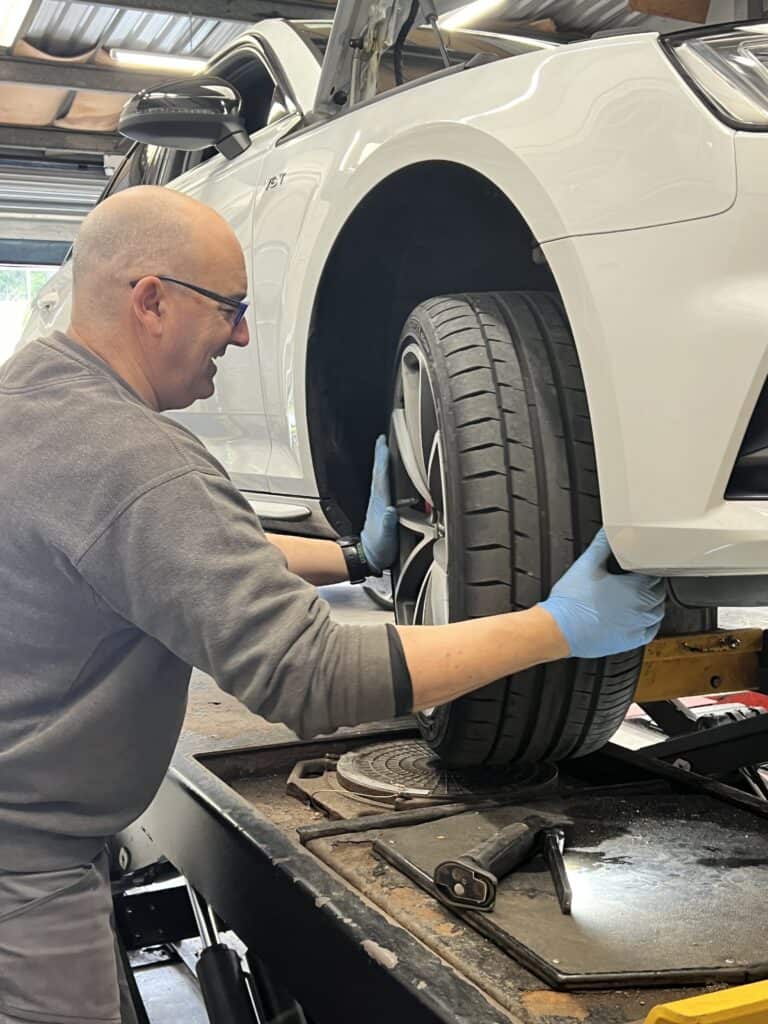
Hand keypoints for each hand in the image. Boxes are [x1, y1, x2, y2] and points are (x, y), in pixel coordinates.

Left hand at [360, 434, 398, 575]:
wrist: (371, 557)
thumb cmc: (380, 549)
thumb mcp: (386, 539)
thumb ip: (388, 524)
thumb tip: (391, 510)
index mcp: (380, 505)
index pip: (381, 478)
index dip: (382, 461)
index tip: (383, 445)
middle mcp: (378, 502)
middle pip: (379, 473)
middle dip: (380, 456)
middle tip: (382, 439)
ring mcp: (378, 504)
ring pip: (380, 478)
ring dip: (381, 463)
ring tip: (384, 450)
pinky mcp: (381, 508)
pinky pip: (383, 486)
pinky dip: (384, 475)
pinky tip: (387, 472)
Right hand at [539, 528, 664, 657]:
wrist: (559, 629)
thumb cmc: (572, 601)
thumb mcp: (587, 564)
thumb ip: (602, 544)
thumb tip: (610, 531)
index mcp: (636, 588)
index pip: (655, 573)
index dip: (648, 567)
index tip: (640, 565)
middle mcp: (642, 609)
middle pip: (658, 592)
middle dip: (651, 583)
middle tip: (638, 578)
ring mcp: (638, 627)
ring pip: (658, 611)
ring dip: (652, 602)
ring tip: (640, 595)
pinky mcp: (630, 641)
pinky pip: (651, 631)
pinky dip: (650, 623)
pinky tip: (641, 618)